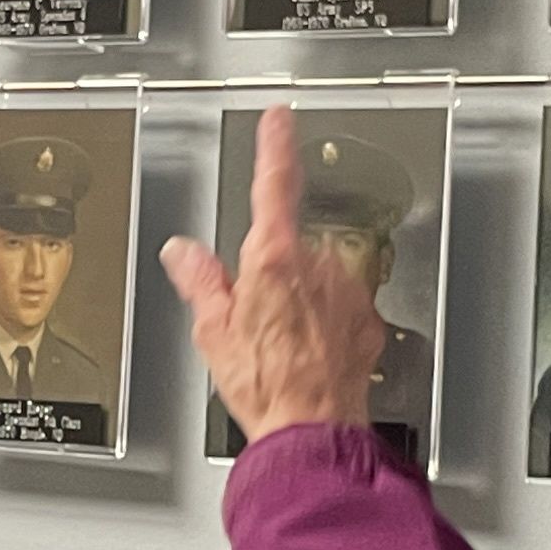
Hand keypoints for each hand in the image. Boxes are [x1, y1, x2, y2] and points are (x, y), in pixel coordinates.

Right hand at [160, 107, 390, 441]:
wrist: (311, 429)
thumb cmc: (266, 387)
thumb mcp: (213, 331)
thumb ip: (200, 281)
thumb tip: (184, 254)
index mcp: (274, 258)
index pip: (275, 184)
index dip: (275, 146)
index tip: (279, 120)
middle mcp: (316, 266)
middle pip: (290, 244)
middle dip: (274, 269)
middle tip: (255, 314)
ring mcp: (346, 290)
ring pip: (317, 276)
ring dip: (301, 296)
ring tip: (282, 341)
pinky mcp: (366, 318)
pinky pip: (341, 304)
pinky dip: (325, 320)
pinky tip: (308, 350)